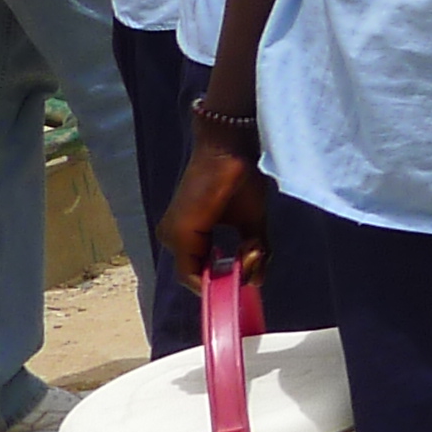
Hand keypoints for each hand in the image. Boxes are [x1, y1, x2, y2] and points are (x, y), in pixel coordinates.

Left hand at [161, 129, 273, 286]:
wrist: (229, 150)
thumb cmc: (240, 179)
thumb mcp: (251, 224)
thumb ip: (252, 252)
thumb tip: (258, 281)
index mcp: (188, 235)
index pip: (201, 271)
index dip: (226, 280)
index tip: (252, 275)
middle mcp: (174, 238)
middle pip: (198, 276)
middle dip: (229, 278)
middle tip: (257, 262)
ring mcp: (173, 238)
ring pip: (196, 276)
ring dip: (228, 274)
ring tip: (253, 255)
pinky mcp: (179, 235)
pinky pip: (192, 271)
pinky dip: (218, 274)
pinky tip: (242, 257)